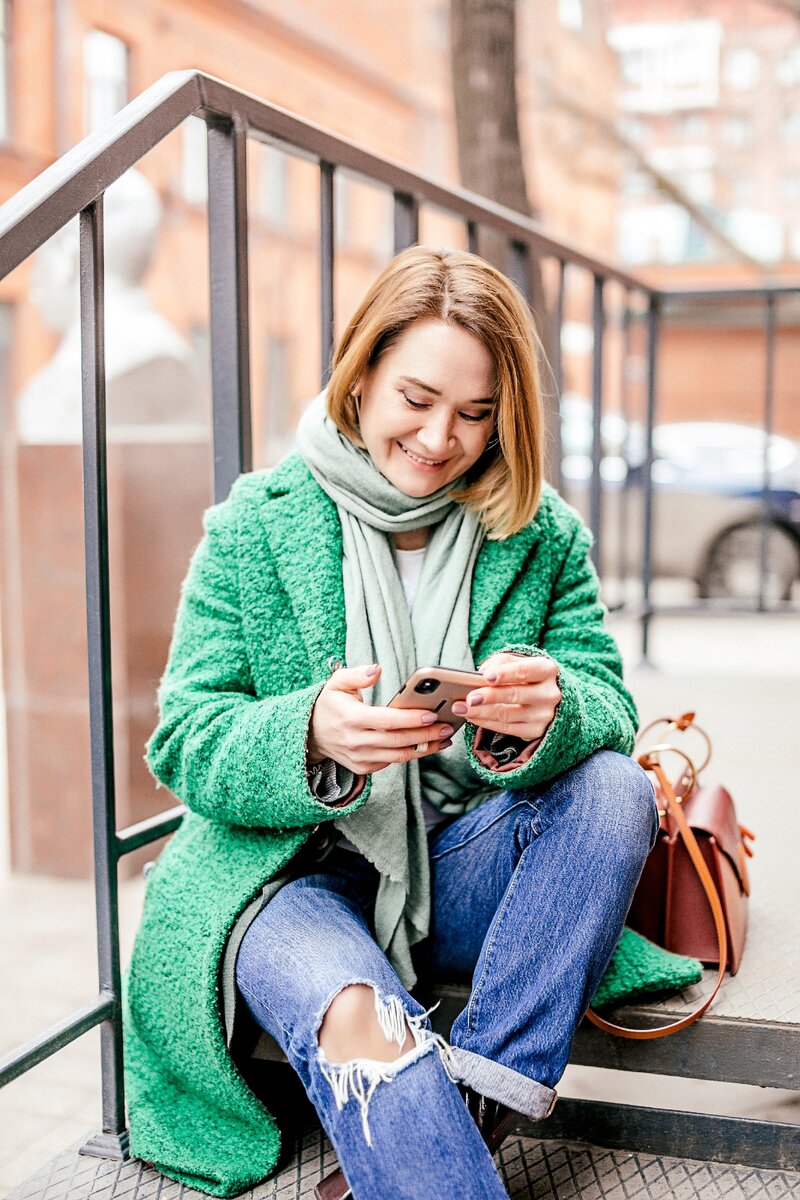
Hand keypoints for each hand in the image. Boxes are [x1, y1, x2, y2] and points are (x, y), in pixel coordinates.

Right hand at [308, 663, 454, 775]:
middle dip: (427, 734)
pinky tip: (427, 745)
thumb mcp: (336, 683)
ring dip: (425, 748)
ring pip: (399, 755)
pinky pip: (392, 762)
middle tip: (448, 727)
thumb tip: (377, 669)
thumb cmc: (329, 704)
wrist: (311, 734)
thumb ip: (357, 675)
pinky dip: (411, 754)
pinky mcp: (363, 768)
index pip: (387, 720)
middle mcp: (356, 741)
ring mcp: (360, 757)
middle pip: (399, 740)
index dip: (411, 719)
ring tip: (445, 738)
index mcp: (351, 718)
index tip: (432, 714)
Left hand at [451, 652, 560, 743]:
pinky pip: (506, 728)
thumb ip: (501, 662)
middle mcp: (549, 694)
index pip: (524, 671)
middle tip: (468, 698)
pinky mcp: (536, 731)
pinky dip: (486, 722)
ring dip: (481, 712)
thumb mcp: (520, 662)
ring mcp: (544, 715)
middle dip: (489, 697)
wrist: (549, 698)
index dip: (505, 674)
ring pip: (507, 715)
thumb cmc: (529, 676)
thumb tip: (482, 672)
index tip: (485, 676)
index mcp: (547, 670)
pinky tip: (471, 716)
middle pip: (515, 695)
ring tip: (461, 708)